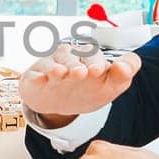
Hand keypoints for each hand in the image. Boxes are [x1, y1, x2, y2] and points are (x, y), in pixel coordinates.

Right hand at [19, 43, 139, 124]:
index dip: (98, 61)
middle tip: (82, 73)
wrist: (57, 104)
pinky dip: (37, 77)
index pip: (95, 54)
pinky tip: (41, 79)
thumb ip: (122, 76)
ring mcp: (51, 66)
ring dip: (59, 68)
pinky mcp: (34, 77)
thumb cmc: (85, 91)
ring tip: (61, 73)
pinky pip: (35, 75)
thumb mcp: (108, 88)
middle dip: (78, 64)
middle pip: (73, 57)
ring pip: (55, 63)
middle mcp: (70, 58)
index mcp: (90, 58)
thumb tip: (124, 67)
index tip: (100, 70)